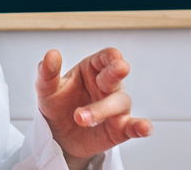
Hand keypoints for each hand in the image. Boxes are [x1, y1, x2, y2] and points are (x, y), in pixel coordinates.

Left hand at [35, 48, 151, 167]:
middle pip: (116, 76)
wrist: (57, 135)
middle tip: (118, 70)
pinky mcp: (119, 129)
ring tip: (80, 117)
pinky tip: (144, 128)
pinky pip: (133, 126)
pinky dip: (140, 127)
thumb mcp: (46, 88)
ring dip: (102, 109)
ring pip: (119, 102)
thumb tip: (52, 54)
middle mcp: (108, 86)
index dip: (112, 56)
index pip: (107, 57)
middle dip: (116, 72)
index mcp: (93, 69)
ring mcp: (115, 107)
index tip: (114, 57)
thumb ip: (48, 72)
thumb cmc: (56, 105)